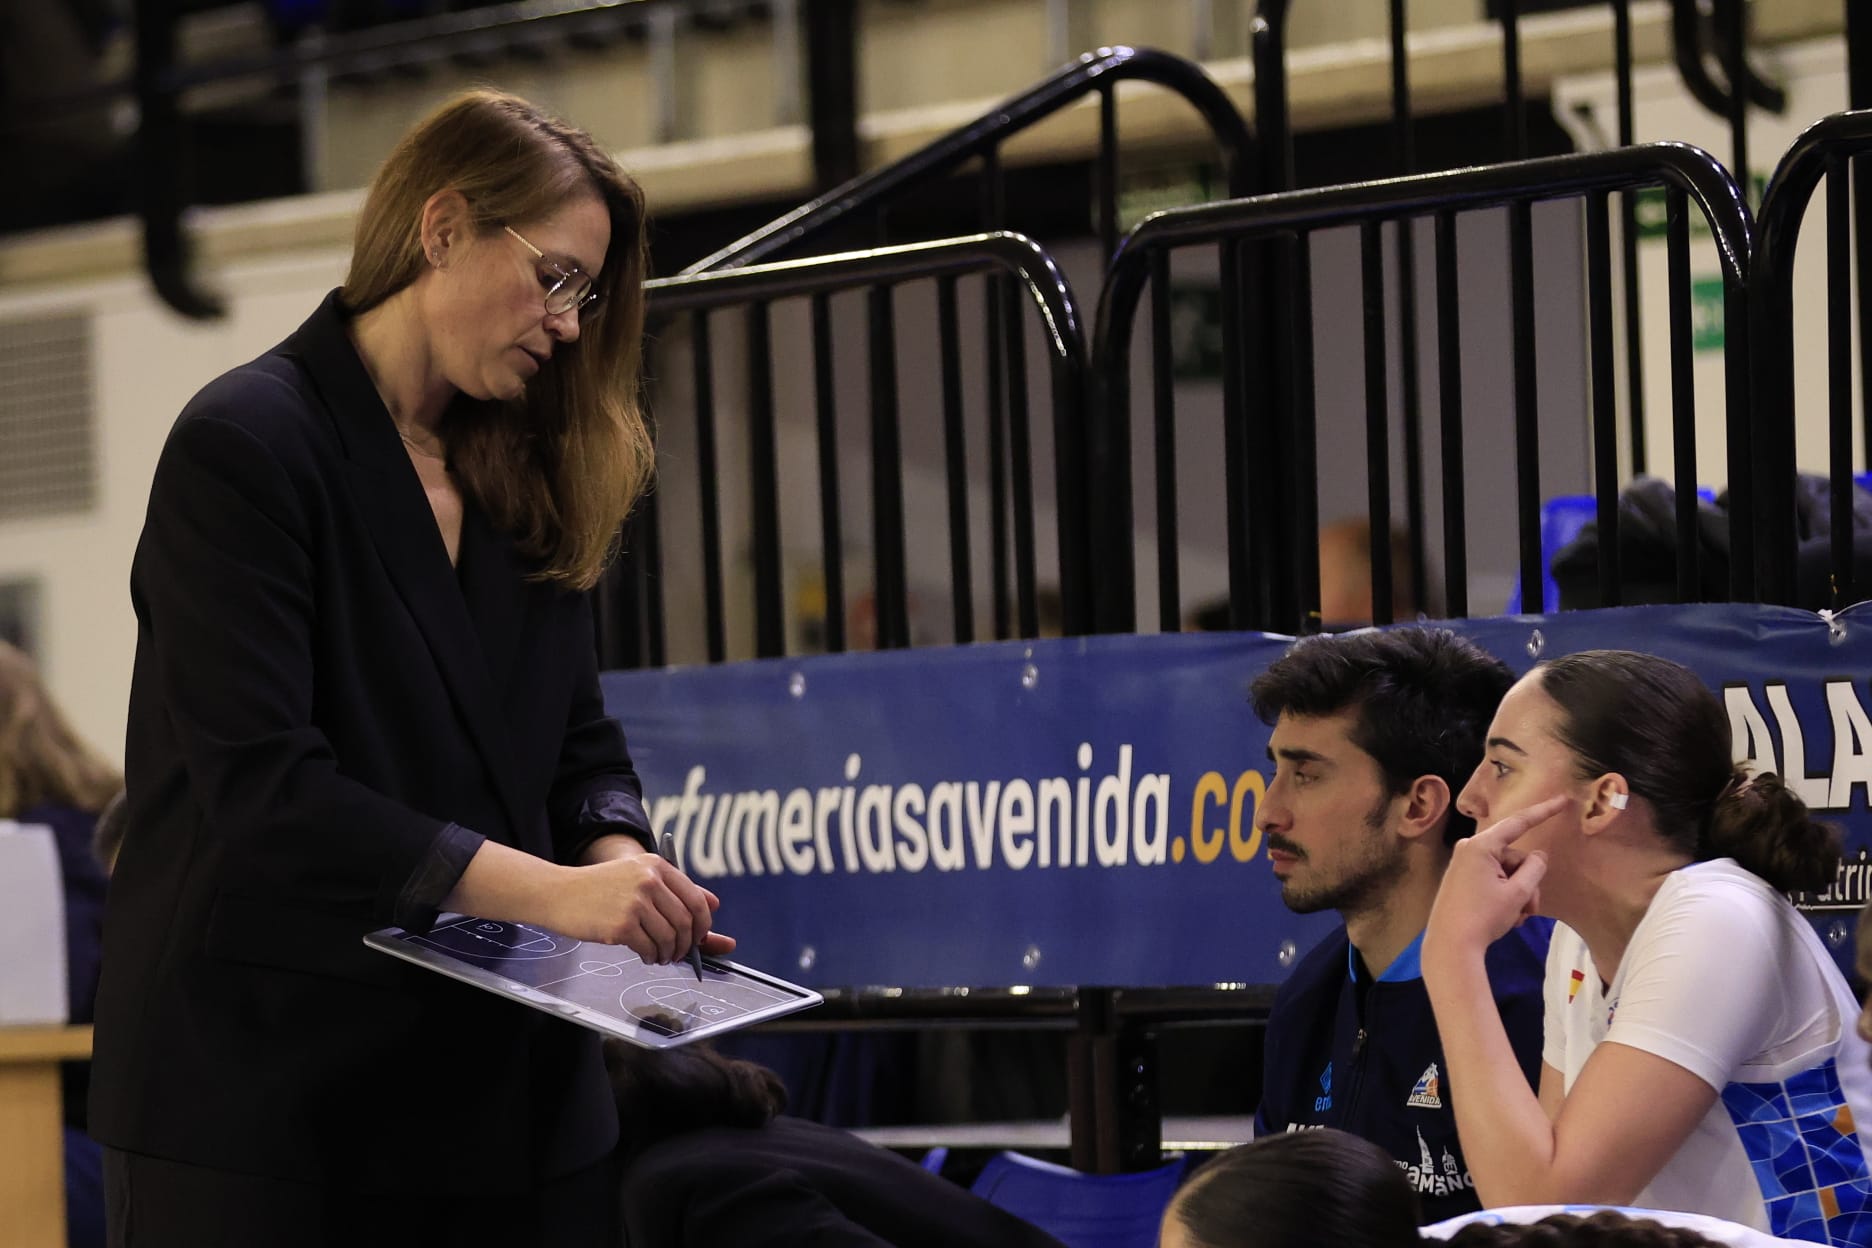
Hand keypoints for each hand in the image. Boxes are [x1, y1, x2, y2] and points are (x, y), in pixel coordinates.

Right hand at [547, 853, 736, 963]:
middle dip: (687, 944)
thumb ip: (676, 889)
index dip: (703, 924)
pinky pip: (649, 948)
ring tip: (659, 956)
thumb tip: (714, 904)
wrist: (559, 893)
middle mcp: (649, 880)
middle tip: (679, 954)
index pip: (696, 899)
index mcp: (657, 866)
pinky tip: (645, 956)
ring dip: (669, 953)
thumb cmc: (599, 889)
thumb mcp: (638, 876)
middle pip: (686, 922)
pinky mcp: (622, 924)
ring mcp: (635, 902)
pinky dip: (651, 957)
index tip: (699, 937)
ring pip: (670, 938)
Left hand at [1425, 795, 1565, 965]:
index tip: (1563, 800)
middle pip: (1515, 857)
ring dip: (1518, 895)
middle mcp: (1469, 849)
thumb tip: (1539, 856)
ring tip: (1516, 919)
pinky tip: (1505, 919)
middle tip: (1529, 909)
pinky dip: (1504, 897)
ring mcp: (1463, 865)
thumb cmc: (1484, 916)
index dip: (1544, 811)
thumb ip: (1534, 869)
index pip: (1519, 822)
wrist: (1451, 946)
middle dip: (1528, 882)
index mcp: (1481, 846)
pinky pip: (1493, 881)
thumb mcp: (1518, 893)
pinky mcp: (1461, 880)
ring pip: (1507, 873)